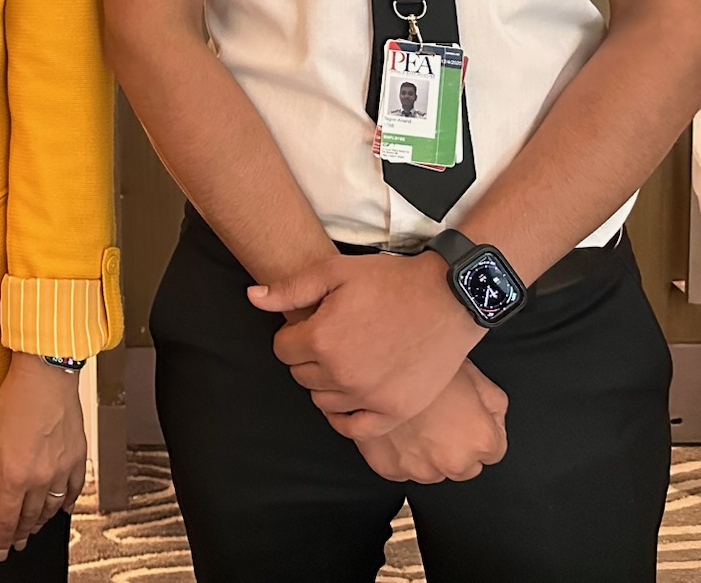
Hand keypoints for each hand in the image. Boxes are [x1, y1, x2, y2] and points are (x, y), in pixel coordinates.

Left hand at [0, 354, 85, 559]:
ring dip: (41, 522)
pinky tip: (63, 509)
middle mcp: (41, 478)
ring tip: (34, 528)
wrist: (46, 376)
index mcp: (15, 475)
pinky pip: (74, 491)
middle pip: (30, 517)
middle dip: (20, 534)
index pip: (6, 519)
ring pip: (52, 508)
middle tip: (16, 543)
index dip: (0, 538)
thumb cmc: (16, 399)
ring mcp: (63, 470)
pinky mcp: (78, 458)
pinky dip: (68, 503)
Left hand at [248, 250, 483, 435]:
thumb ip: (290, 289)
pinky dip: (345, 417)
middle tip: (331, 340)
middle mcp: (340, 374)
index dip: (293, 335)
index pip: (282, 350)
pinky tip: (349, 398)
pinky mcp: (394, 411)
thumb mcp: (335, 271)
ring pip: (323, 401)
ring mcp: (368, 397)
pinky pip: (353, 428)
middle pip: (300, 376)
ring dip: (326, 383)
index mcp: (321, 340)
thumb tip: (253, 297)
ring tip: (345, 361)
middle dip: (308, 358)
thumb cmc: (390, 281)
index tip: (311, 325)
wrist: (447, 299)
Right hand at [351, 361, 507, 482]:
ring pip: (431, 470)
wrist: (376, 360)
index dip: (478, 429)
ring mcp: (418, 469)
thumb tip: (493, 422)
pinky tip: (397, 429)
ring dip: (427, 453)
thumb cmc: (427, 362)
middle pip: (464, 466)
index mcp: (481, 440)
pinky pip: (401, 469)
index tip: (465, 417)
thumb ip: (494, 407)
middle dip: (455, 446)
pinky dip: (399, 453)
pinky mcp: (389, 469)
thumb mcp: (476, 375)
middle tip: (438, 416)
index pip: (494, 452)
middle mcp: (453, 462)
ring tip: (415, 421)